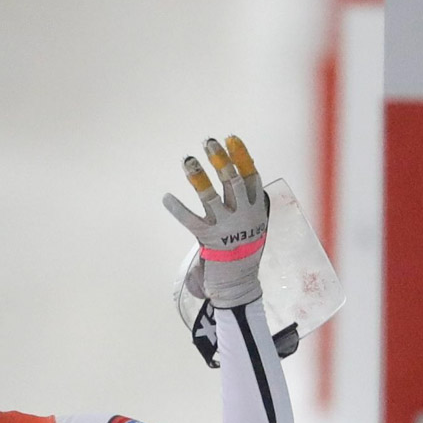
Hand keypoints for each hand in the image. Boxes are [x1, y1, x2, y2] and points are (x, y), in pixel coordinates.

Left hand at [163, 135, 267, 308]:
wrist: (238, 284)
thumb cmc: (244, 251)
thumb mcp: (252, 224)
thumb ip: (244, 202)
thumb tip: (234, 175)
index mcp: (256, 207)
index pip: (250, 174)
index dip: (240, 155)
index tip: (230, 138)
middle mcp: (243, 213)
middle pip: (232, 180)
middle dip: (220, 159)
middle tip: (208, 142)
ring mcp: (225, 226)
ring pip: (210, 196)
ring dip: (198, 176)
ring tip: (187, 160)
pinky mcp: (208, 239)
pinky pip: (190, 220)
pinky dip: (177, 208)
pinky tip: (166, 197)